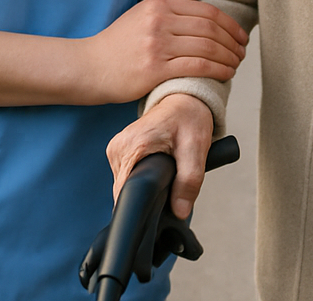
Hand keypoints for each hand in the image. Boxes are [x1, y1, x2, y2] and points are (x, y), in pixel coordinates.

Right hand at [83, 0, 246, 104]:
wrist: (90, 67)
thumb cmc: (118, 42)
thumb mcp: (142, 11)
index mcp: (159, 6)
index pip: (206, 11)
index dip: (229, 24)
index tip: (241, 36)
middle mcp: (159, 22)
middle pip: (209, 28)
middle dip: (232, 41)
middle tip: (242, 52)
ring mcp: (157, 45)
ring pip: (206, 47)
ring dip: (228, 57)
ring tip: (236, 64)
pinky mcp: (155, 69)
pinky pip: (196, 67)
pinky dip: (216, 70)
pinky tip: (225, 74)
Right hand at [107, 92, 213, 218]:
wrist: (183, 100)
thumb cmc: (189, 118)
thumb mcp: (196, 148)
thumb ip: (189, 181)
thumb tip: (180, 211)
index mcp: (132, 145)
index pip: (125, 191)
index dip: (142, 205)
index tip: (159, 207)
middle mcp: (118, 147)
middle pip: (124, 190)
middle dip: (147, 195)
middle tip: (169, 184)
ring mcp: (116, 149)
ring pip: (125, 185)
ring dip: (144, 186)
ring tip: (164, 173)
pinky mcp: (119, 152)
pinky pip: (126, 176)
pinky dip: (140, 178)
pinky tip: (155, 170)